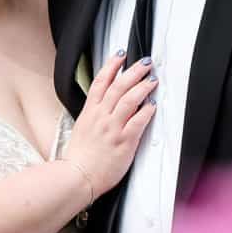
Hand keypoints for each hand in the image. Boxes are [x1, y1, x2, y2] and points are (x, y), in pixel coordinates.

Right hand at [64, 51, 157, 197]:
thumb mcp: (82, 130)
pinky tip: (153, 104)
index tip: (120, 55)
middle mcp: (101, 117)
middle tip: (145, 62)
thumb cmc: (80, 158)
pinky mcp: (124, 141)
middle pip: (118, 86)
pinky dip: (147, 110)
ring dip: (143, 86)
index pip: (101, 82)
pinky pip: (138, 121)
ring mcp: (113, 128)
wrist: (77, 177)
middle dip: (133, 71)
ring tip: (152, 79)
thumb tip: (105, 107)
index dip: (111, 66)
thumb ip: (94, 116)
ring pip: (129, 99)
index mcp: (90, 112)